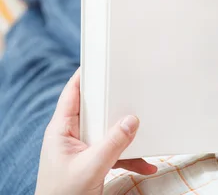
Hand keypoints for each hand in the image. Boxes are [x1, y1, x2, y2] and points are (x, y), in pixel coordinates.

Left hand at [35, 69, 156, 194]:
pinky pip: (116, 152)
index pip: (73, 93)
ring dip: (128, 137)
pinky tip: (146, 165)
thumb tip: (132, 120)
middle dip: (117, 105)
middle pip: (97, 109)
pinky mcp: (94, 162)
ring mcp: (83, 149)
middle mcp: (72, 135)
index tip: (102, 60)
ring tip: (145, 133)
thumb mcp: (91, 167)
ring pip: (109, 131)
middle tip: (133, 90)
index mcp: (62, 130)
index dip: (86, 75)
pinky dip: (131, 157)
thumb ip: (113, 143)